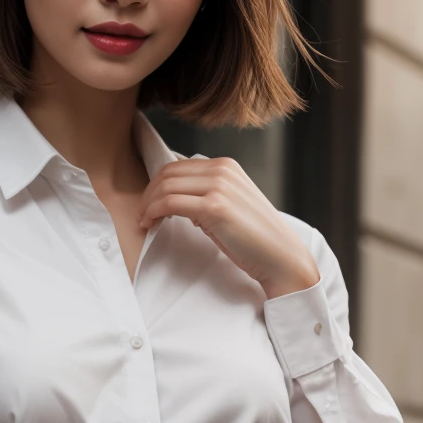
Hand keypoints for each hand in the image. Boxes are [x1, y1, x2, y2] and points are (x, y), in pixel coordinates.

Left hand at [137, 155, 320, 299]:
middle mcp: (223, 170)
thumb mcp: (231, 206)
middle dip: (148, 193)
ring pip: (165, 186)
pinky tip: (149, 224)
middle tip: (141, 214)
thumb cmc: (255, 239)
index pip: (179, 166)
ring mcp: (219, 187)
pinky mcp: (214, 207)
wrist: (280, 257)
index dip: (157, 185)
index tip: (149, 204)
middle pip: (168, 173)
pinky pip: (170, 203)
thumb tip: (177, 200)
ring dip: (147, 204)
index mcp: (226, 166)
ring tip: (144, 221)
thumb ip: (207, 196)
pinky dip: (153, 212)